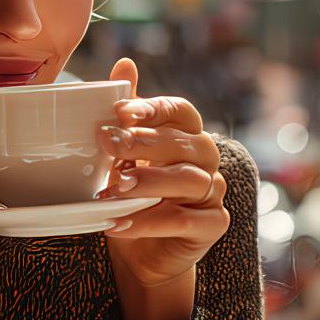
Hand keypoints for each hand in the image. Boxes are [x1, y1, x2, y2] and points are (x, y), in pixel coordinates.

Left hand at [98, 57, 229, 287]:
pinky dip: (149, 222)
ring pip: (189, 180)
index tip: (119, 112)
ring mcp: (213, 193)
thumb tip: (124, 64)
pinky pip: (185, 220)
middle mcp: (206, 160)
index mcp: (187, 135)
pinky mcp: (212, 225)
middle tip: (106, 144)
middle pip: (185, 143)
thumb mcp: (123, 156)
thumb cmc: (133, 197)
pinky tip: (117, 223)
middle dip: (144, 143)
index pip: (181, 111)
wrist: (141, 254)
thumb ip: (128, 115)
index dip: (154, 108)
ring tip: (113, 188)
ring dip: (148, 182)